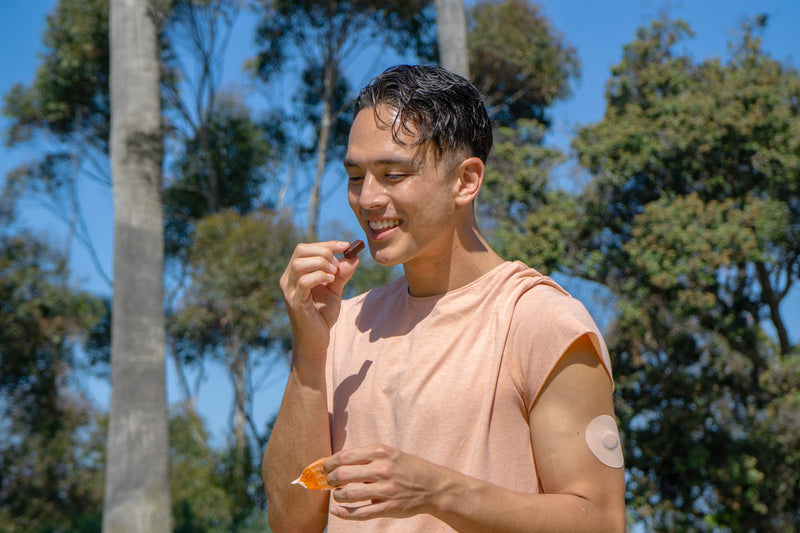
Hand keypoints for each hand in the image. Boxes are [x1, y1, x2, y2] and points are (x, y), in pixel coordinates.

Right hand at [280, 240, 358, 357]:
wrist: (316, 340)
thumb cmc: (322, 315)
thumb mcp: (335, 290)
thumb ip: (342, 274)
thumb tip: (353, 257)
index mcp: (295, 273)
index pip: (306, 248)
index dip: (327, 244)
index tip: (346, 245)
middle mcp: (288, 279)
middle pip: (300, 250)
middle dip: (323, 251)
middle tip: (337, 264)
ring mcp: (290, 290)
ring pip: (299, 263)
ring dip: (321, 263)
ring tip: (333, 274)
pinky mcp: (295, 302)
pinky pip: (303, 282)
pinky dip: (319, 276)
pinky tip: (330, 281)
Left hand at [324, 445, 448, 520]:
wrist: (433, 486)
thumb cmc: (408, 467)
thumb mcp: (390, 453)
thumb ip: (367, 456)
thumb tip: (338, 463)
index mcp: (381, 452)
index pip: (345, 456)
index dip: (330, 463)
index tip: (325, 467)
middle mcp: (382, 469)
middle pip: (343, 474)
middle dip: (330, 480)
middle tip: (329, 482)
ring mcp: (385, 490)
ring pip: (349, 494)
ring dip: (337, 496)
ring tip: (338, 495)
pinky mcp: (388, 507)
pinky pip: (360, 513)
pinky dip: (344, 513)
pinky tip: (337, 510)